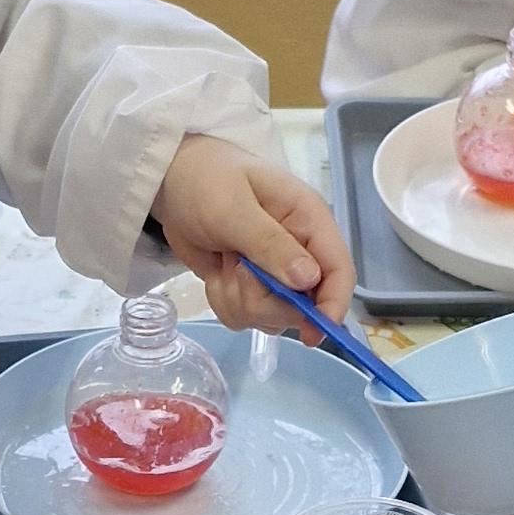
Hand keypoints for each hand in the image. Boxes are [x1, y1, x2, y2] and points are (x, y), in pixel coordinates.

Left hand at [152, 135, 356, 335]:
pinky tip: (216, 272)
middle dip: (264, 300)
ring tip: (223, 263)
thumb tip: (308, 280)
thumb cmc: (206, 181)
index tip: (310, 333)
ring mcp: (276, 274)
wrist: (174, 182)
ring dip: (239, 299)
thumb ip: (269, 243)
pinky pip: (245, 317)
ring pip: (271, 316)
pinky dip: (225, 301)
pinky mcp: (252, 288)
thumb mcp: (233, 209)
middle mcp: (300, 252)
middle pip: (303, 305)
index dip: (332, 306)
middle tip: (236, 271)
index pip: (339, 272)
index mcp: (309, 222)